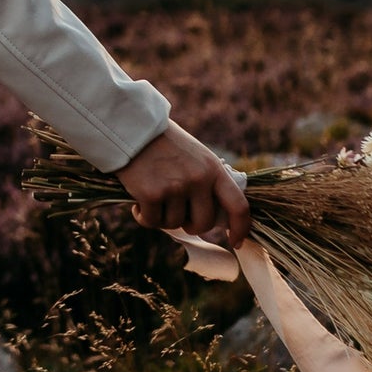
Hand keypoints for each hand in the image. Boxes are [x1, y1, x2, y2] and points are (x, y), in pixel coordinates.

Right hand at [115, 121, 250, 245]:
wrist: (131, 129)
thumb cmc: (164, 144)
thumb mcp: (197, 156)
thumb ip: (208, 181)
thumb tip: (217, 215)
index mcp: (213, 169)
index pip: (238, 206)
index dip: (240, 229)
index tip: (234, 242)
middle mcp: (198, 179)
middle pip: (203, 224)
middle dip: (190, 225)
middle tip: (179, 214)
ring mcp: (175, 187)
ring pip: (174, 224)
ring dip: (163, 217)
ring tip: (154, 197)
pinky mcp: (151, 194)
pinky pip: (152, 222)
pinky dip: (144, 216)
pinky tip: (138, 202)